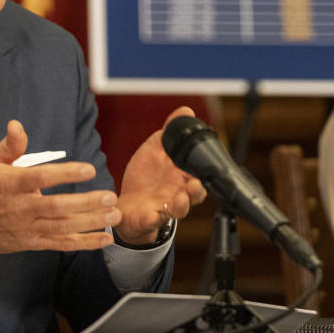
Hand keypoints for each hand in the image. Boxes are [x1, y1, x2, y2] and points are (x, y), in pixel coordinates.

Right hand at [0, 120, 120, 264]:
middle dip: (86, 203)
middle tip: (110, 196)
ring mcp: (26, 228)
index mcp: (9, 184)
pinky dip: (84, 243)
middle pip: (57, 207)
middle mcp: (19, 208)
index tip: (88, 169)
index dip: (66, 174)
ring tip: (114, 216)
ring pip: (63, 227)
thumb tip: (18, 125)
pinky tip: (104, 239)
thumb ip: (9, 145)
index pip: (41, 178)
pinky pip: (61, 244)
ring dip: (91, 223)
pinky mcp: (31, 243)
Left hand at [114, 106, 206, 245]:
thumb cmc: (148, 176)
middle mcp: (178, 194)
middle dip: (196, 191)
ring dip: (180, 206)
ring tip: (178, 199)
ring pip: (178, 211)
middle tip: (194, 184)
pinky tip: (151, 215)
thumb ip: (170, 132)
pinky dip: (152, 219)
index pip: (200, 175)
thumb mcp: (157, 149)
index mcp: (183, 178)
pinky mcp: (147, 220)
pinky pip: (151, 221)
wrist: (129, 203)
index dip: (204, 171)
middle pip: (195, 196)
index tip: (204, 163)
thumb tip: (186, 110)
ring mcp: (164, 209)